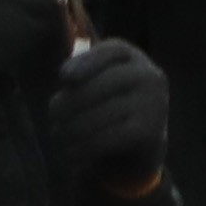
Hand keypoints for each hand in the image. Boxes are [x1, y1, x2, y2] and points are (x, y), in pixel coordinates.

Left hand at [44, 35, 171, 195]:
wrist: (142, 144)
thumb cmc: (111, 105)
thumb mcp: (100, 81)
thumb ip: (84, 74)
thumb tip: (67, 77)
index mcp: (134, 58)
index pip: (111, 51)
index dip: (86, 62)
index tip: (63, 77)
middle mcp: (149, 76)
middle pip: (98, 86)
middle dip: (69, 103)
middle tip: (52, 117)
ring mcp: (153, 103)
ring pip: (99, 115)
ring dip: (70, 129)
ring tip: (56, 136)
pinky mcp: (149, 132)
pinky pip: (106, 139)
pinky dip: (82, 148)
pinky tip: (68, 154)